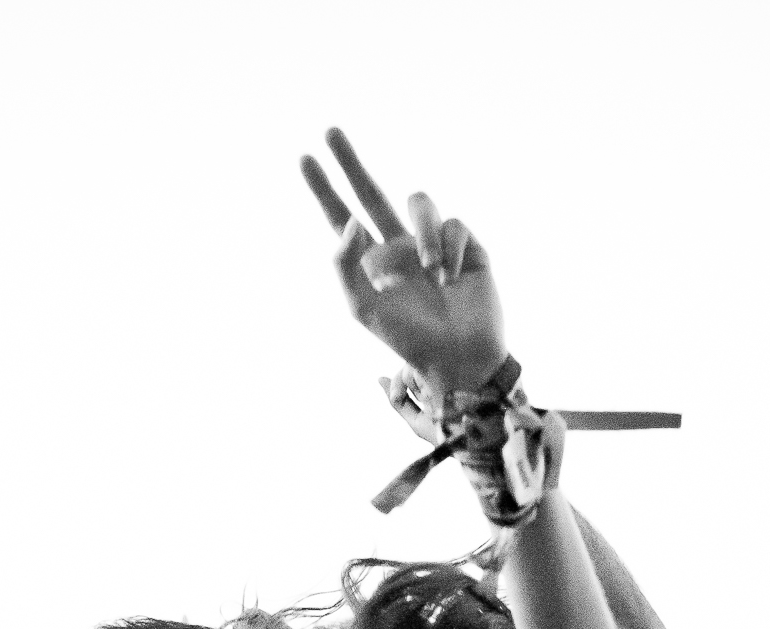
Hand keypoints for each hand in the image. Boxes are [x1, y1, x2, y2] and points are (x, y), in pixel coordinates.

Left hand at [298, 129, 505, 396]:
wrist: (457, 357)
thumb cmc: (407, 338)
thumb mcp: (361, 307)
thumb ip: (344, 264)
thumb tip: (348, 220)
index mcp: (371, 261)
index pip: (342, 218)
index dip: (323, 189)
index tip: (303, 157)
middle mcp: (399, 245)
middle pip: (370, 191)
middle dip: (349, 162)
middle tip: (329, 130)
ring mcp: (431, 243)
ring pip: (419, 203)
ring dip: (425, 234)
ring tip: (433, 273)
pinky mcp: (466, 246)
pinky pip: (454, 225)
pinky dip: (452, 251)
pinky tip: (454, 279)